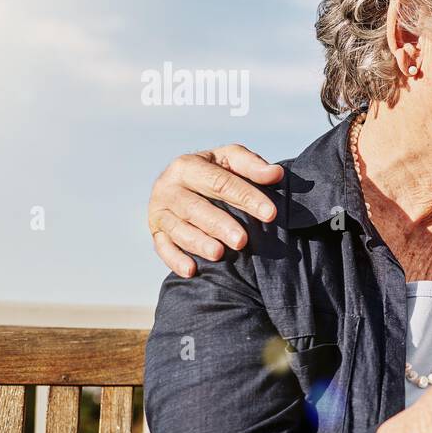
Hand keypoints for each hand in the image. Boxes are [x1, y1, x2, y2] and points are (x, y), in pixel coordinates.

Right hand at [148, 144, 284, 276]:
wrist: (185, 184)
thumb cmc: (215, 173)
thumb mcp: (231, 161)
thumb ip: (252, 166)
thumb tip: (276, 173)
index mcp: (187, 165)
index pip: (220, 182)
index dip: (246, 197)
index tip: (270, 214)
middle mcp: (168, 187)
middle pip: (195, 208)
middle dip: (219, 224)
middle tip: (242, 240)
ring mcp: (159, 211)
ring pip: (177, 229)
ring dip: (198, 243)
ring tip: (219, 254)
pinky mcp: (155, 232)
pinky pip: (162, 248)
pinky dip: (175, 259)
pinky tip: (191, 270)